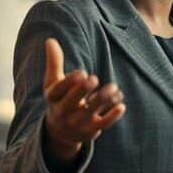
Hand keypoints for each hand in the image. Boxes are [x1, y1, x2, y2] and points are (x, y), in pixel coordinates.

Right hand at [42, 38, 125, 171]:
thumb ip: (54, 62)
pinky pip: (103, 124)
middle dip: (82, 91)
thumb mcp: (53, 83)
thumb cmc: (60, 99)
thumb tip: (50, 40)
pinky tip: (121, 105)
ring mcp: (77, 122)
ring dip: (103, 99)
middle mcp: (63, 112)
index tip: (82, 72)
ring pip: (90, 112)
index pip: (58, 91)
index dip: (69, 82)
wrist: (61, 133)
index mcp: (53, 99)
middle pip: (71, 102)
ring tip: (113, 87)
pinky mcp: (91, 130)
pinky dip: (113, 115)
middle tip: (94, 78)